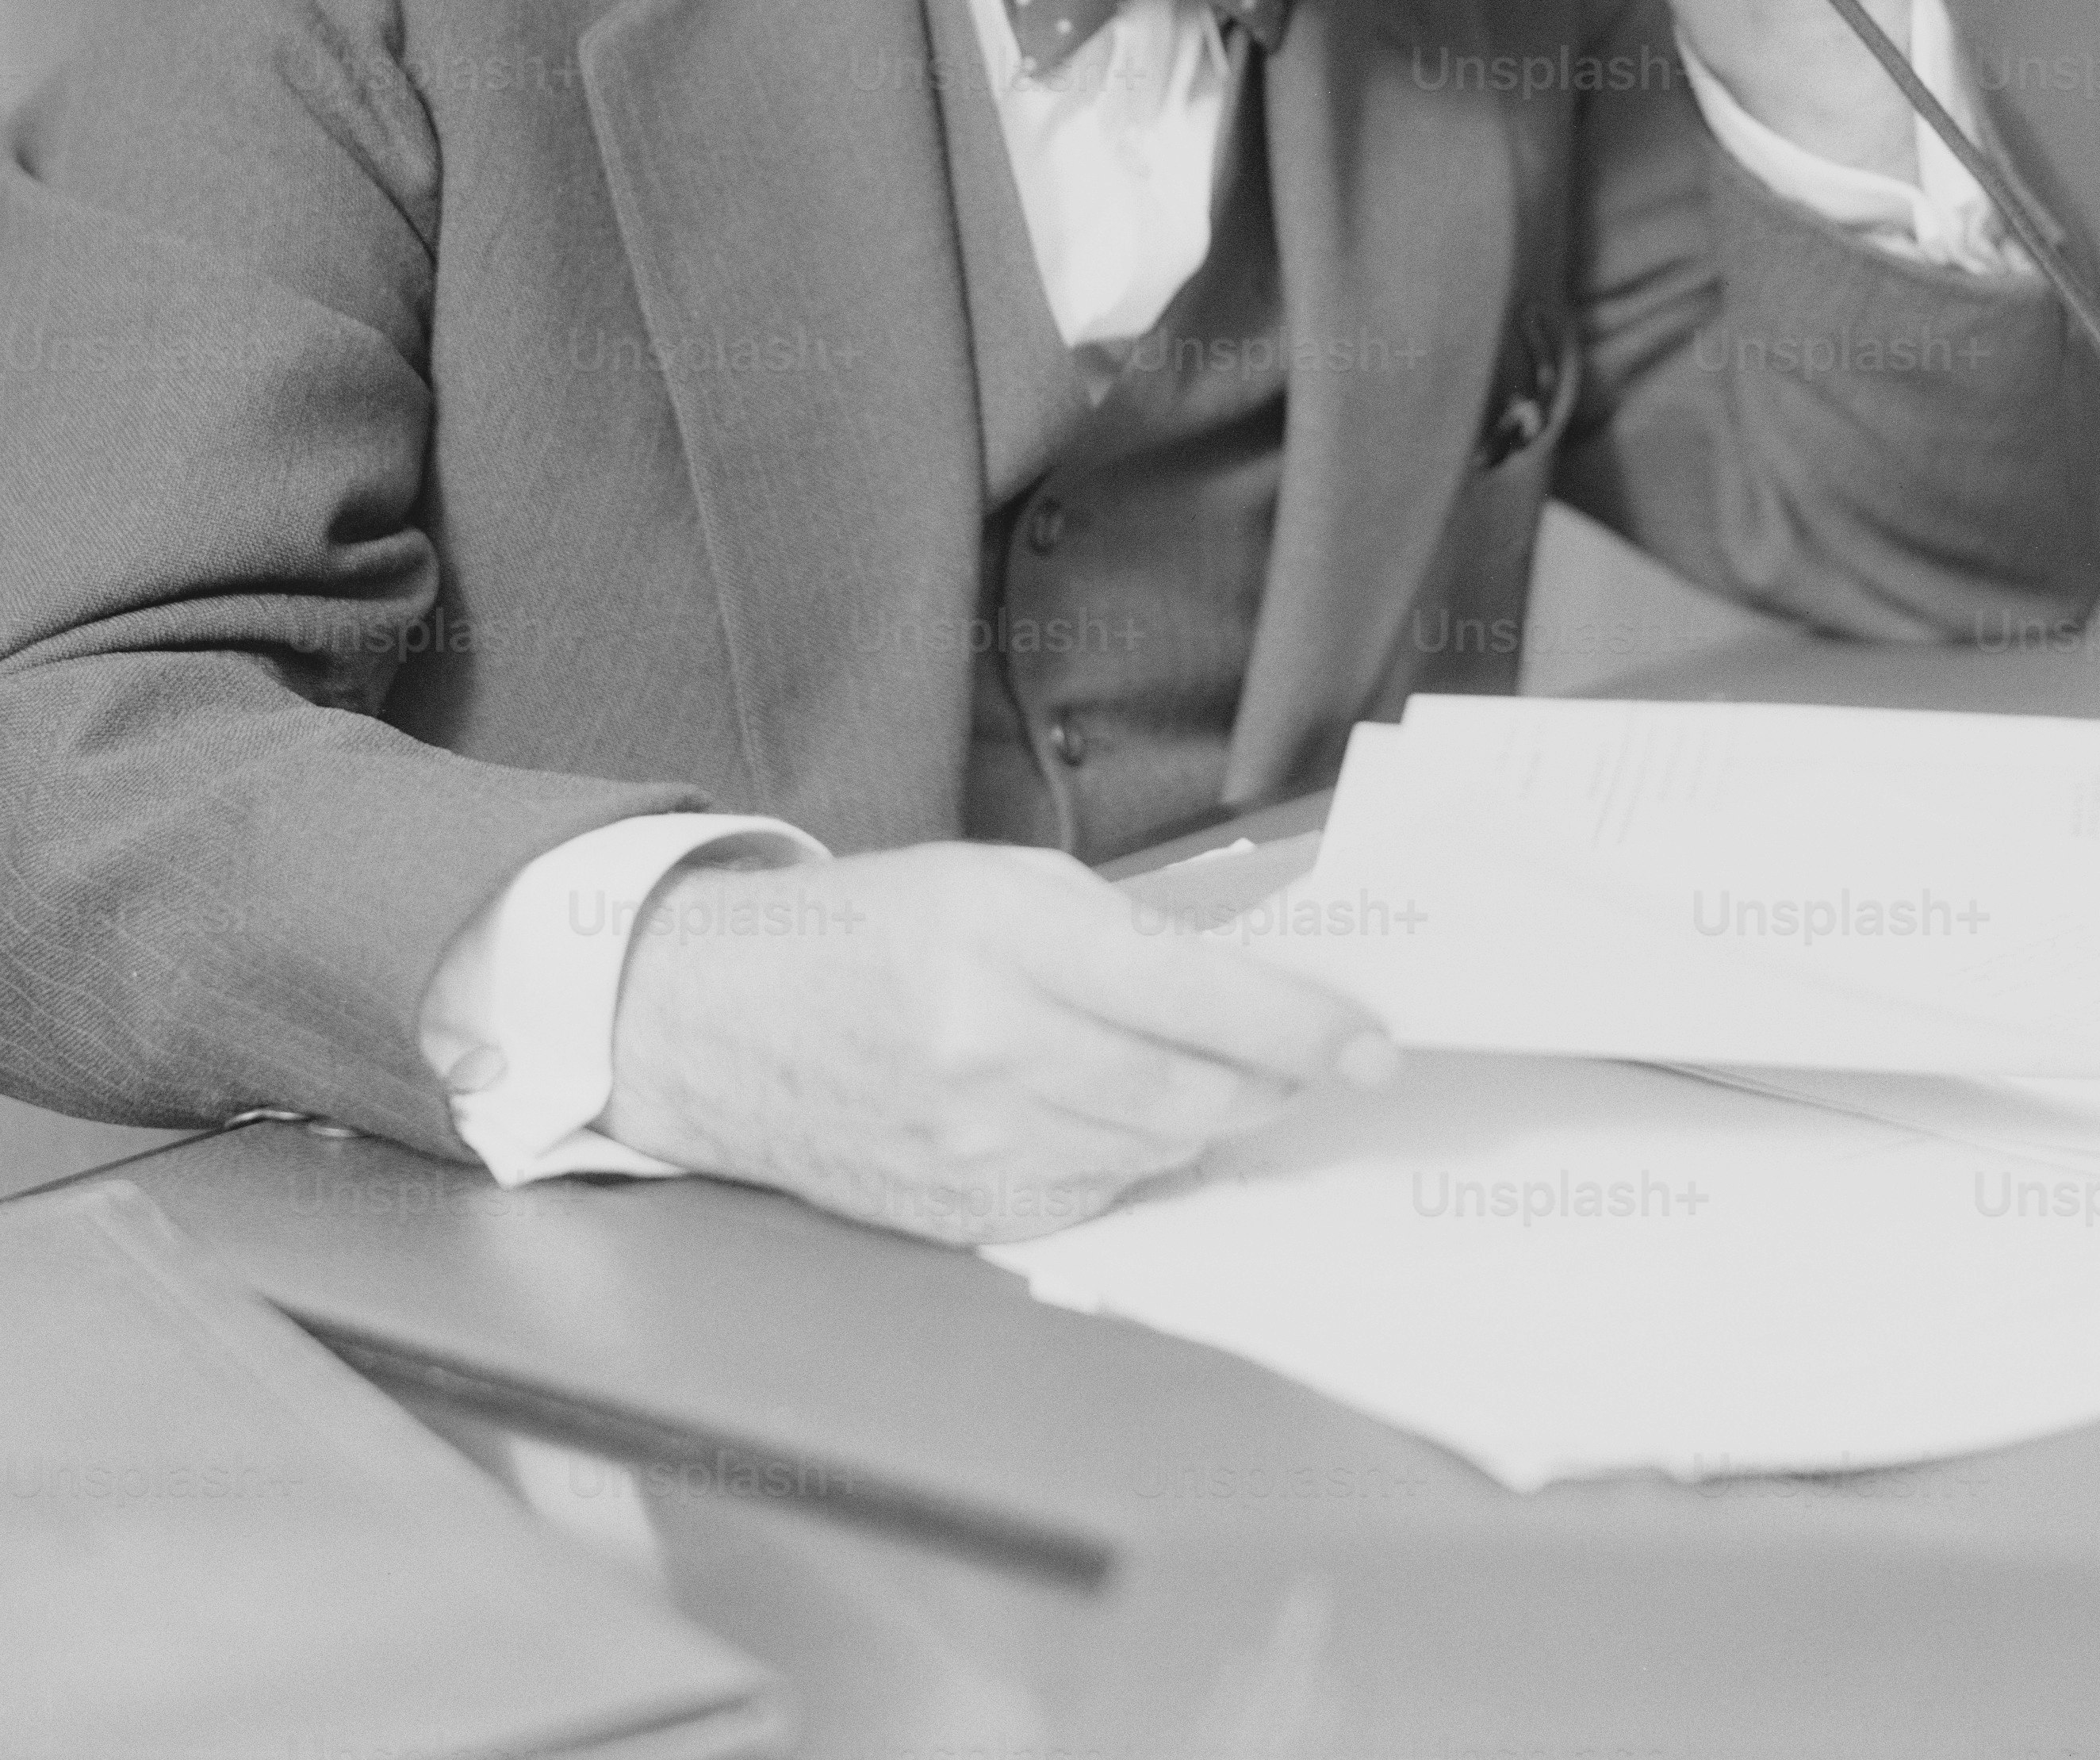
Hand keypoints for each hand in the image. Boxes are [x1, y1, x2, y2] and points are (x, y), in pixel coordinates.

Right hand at [599, 840, 1396, 1244]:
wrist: (725, 1020)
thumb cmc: (874, 929)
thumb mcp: (1004, 881)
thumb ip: (1127, 936)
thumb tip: (1252, 991)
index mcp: (1005, 944)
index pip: (1197, 998)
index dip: (1303, 1024)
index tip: (1374, 1037)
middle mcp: (992, 1056)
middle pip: (1196, 1094)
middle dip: (1280, 1079)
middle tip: (1320, 1056)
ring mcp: (976, 1152)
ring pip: (1159, 1152)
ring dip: (1212, 1117)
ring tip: (1219, 1074)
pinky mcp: (964, 1217)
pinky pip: (1098, 1198)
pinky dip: (1133, 1159)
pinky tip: (1117, 1114)